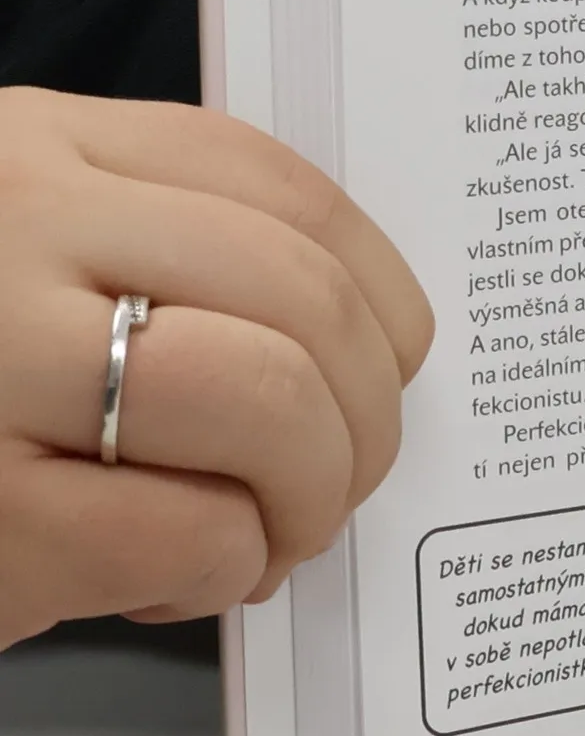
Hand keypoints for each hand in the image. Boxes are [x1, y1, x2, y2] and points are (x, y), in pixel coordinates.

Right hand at [0, 89, 433, 647]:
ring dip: (312, 491)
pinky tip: (178, 583)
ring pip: (270, 398)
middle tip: (339, 480)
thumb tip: (359, 347)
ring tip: (272, 533)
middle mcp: (6, 228)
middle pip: (302, 297)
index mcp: (32, 153)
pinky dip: (229, 569)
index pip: (276, 187)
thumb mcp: (19, 268)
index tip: (395, 361)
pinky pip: (195, 527)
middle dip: (366, 415)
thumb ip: (156, 262)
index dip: (379, 291)